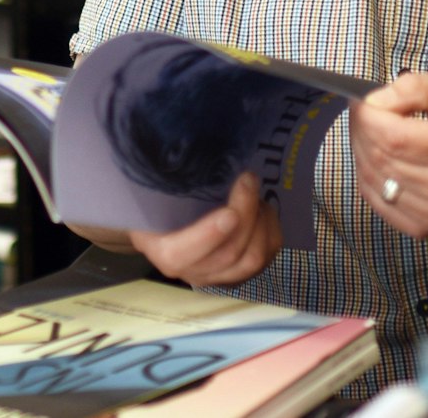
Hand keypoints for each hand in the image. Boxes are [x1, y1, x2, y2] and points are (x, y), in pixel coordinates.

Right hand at [130, 171, 282, 286]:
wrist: (171, 216)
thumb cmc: (161, 198)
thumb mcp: (157, 190)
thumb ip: (169, 182)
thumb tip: (191, 152)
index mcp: (162, 250)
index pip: (181, 254)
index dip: (209, 236)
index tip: (230, 213)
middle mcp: (190, 270)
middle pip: (229, 254)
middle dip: (246, 214)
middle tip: (248, 179)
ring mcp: (218, 275)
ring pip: (252, 259)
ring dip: (260, 222)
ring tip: (255, 194)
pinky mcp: (241, 271)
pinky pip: (268, 256)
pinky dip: (271, 229)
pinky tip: (262, 209)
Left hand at [350, 73, 427, 237]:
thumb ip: (418, 88)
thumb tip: (375, 100)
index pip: (392, 136)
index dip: (367, 115)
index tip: (364, 99)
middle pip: (378, 157)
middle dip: (362, 129)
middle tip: (366, 111)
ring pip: (372, 179)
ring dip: (362, 150)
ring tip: (374, 131)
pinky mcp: (425, 229)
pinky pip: (377, 200)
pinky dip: (369, 175)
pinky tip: (381, 158)